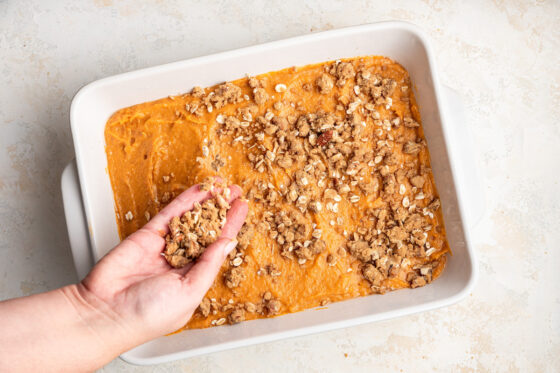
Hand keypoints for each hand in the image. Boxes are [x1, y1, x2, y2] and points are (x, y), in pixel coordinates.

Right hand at [79, 183, 247, 343]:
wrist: (104, 312)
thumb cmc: (146, 315)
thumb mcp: (189, 293)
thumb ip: (208, 266)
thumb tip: (227, 244)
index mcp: (194, 279)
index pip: (217, 248)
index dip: (230, 227)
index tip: (241, 209)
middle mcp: (181, 262)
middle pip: (206, 230)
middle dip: (222, 211)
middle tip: (235, 192)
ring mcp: (165, 247)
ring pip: (190, 219)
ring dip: (206, 201)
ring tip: (222, 185)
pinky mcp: (148, 235)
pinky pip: (171, 214)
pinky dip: (185, 201)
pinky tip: (199, 189)